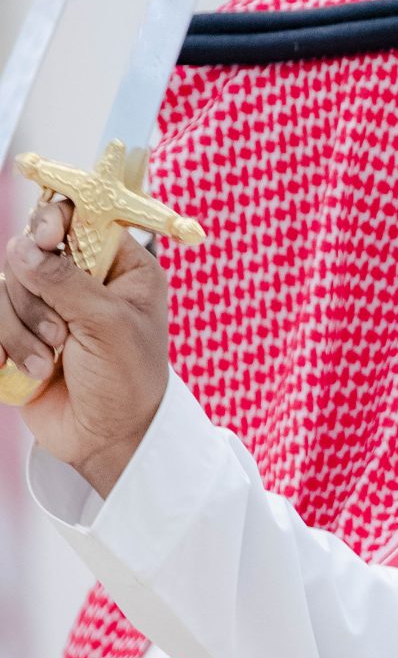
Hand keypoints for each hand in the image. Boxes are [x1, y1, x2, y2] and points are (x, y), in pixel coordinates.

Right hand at [1, 199, 169, 492]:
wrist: (108, 440)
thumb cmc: (127, 382)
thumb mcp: (108, 325)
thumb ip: (65, 282)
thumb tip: (24, 248)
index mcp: (121, 267)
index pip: (81, 217)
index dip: (56, 221)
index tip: (47, 238)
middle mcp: (84, 279)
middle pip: (31, 249)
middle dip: (36, 294)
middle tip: (61, 332)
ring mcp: (50, 305)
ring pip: (8, 284)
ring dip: (23, 327)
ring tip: (50, 361)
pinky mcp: (22, 332)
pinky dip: (6, 342)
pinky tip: (32, 370)